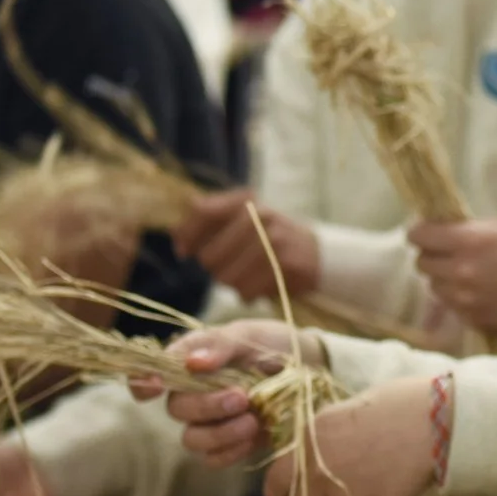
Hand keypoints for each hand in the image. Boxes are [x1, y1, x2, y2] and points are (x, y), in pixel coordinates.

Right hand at [141, 320, 327, 466]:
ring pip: (192, 439)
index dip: (143, 383)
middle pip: (176, 410)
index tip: (154, 386)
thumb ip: (220, 346)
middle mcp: (192, 393)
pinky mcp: (229, 444)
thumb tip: (192, 363)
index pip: (150, 374)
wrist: (309, 368)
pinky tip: (254, 436)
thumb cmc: (271, 344)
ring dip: (221, 433)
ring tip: (254, 419)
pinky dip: (232, 451)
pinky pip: (213, 459)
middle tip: (242, 397)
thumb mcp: (249, 335)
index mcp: (188, 361)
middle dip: (207, 407)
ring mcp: (209, 421)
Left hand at [173, 188, 323, 305]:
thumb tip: (177, 237)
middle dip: (215, 268)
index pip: (202, 212)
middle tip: (231, 267)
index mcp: (245, 201)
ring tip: (248, 277)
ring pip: (226, 278)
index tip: (183, 252)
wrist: (320, 254)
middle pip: (209, 256)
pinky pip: (247, 291)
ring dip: (232, 284)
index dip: (186, 234)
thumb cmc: (271, 239)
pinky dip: (249, 294)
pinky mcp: (285, 264)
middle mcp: (258, 215)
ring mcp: (273, 239)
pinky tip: (260, 286)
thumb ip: (211, 221)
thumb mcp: (244, 219)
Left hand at [262, 378, 434, 495]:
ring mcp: (342, 495)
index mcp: (309, 441)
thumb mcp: (343, 410)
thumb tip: (311, 455)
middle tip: (340, 487)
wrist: (434, 422)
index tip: (294, 490)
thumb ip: (320, 437)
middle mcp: (318, 472)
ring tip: (361, 494)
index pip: (275, 483)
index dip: (284, 489)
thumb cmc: (395, 405)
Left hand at [407, 219, 496, 350]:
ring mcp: (464, 297)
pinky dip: (457, 298)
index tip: (425, 233)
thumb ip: (470, 228)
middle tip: (448, 254)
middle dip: (431, 256)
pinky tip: (480, 292)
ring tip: (467, 274)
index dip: (419, 232)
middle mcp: (462, 270)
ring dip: (443, 279)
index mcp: (471, 240)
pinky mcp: (470, 318)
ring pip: (432, 286)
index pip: (419, 235)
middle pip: (420, 262)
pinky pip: (449, 304)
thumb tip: (440, 227)